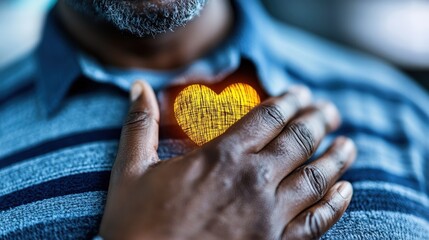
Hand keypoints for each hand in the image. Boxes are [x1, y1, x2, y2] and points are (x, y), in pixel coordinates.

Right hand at [99, 81, 355, 239]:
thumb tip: (138, 87)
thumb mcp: (130, 171)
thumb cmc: (136, 226)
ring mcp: (269, 215)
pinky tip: (345, 191)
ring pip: (314, 178)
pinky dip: (334, 205)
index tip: (301, 94)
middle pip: (298, 141)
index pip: (267, 118)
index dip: (288, 101)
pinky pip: (316, 222)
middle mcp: (252, 180)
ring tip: (348, 145)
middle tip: (330, 111)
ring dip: (335, 158)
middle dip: (317, 121)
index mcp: (221, 157)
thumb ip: (140, 125)